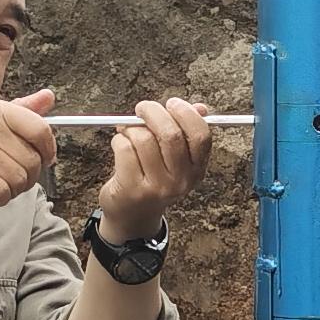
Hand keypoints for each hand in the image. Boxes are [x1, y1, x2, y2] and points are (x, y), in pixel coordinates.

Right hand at [0, 90, 56, 203]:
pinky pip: (1, 192)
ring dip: (14, 190)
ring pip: (19, 178)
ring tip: (0, 186)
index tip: (45, 159)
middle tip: (15, 179)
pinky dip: (0, 199)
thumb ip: (18, 109)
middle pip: (32, 159)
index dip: (48, 149)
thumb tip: (49, 98)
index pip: (40, 128)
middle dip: (29, 176)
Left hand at [95, 98, 212, 241]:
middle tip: (142, 108)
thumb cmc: (154, 179)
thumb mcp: (176, 159)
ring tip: (128, 132)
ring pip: (143, 139)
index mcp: (197, 169)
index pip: (201, 135)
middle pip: (170, 134)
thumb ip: (187, 131)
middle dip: (153, 112)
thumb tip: (199, 107)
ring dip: (132, 128)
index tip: (172, 104)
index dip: (186, 113)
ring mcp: (157, 187)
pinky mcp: (133, 189)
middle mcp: (181, 180)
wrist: (133, 215)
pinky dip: (119, 140)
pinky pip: (124, 149)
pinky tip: (120, 145)